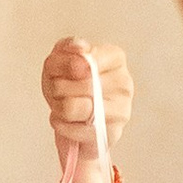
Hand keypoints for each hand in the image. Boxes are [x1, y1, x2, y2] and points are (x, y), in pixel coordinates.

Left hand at [44, 36, 133, 182]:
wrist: (71, 117)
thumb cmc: (67, 83)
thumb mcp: (60, 60)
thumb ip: (68, 49)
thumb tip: (81, 52)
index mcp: (115, 57)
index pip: (87, 59)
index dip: (64, 67)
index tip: (60, 71)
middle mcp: (124, 82)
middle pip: (82, 84)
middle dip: (59, 89)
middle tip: (58, 91)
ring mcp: (122, 109)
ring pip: (76, 107)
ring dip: (59, 107)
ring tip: (60, 106)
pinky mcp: (113, 133)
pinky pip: (78, 130)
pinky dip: (62, 126)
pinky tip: (61, 121)